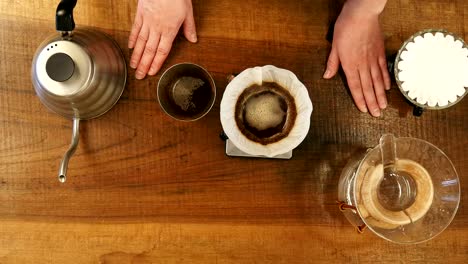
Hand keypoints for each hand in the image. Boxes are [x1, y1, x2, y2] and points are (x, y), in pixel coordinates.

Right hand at [129, 0, 196, 78]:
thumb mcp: (188, 12)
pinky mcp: (141, 14)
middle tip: (139, 76)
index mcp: (170, 30)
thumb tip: (193, 40)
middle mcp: (157, 28)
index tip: (151, 73)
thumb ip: (189, 27)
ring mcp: (147, 21)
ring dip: (137, 56)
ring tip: (133, 66)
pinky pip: (136, 29)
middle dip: (144, 65)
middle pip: (149, 50)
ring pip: (141, 42)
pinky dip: (133, 39)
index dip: (156, 63)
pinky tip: (131, 48)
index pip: (162, 51)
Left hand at [324, 0, 390, 116]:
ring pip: (378, 80)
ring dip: (381, 94)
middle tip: (377, 115)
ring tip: (383, 106)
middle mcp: (363, 65)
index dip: (360, 99)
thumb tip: (327, 76)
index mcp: (350, 64)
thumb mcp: (334, 46)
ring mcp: (373, 59)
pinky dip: (386, 79)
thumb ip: (333, 62)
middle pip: (368, 87)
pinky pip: (384, 69)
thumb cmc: (345, 28)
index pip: (355, 86)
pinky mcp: (380, 52)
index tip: (364, 110)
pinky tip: (388, 88)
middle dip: (372, 102)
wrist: (362, 14)